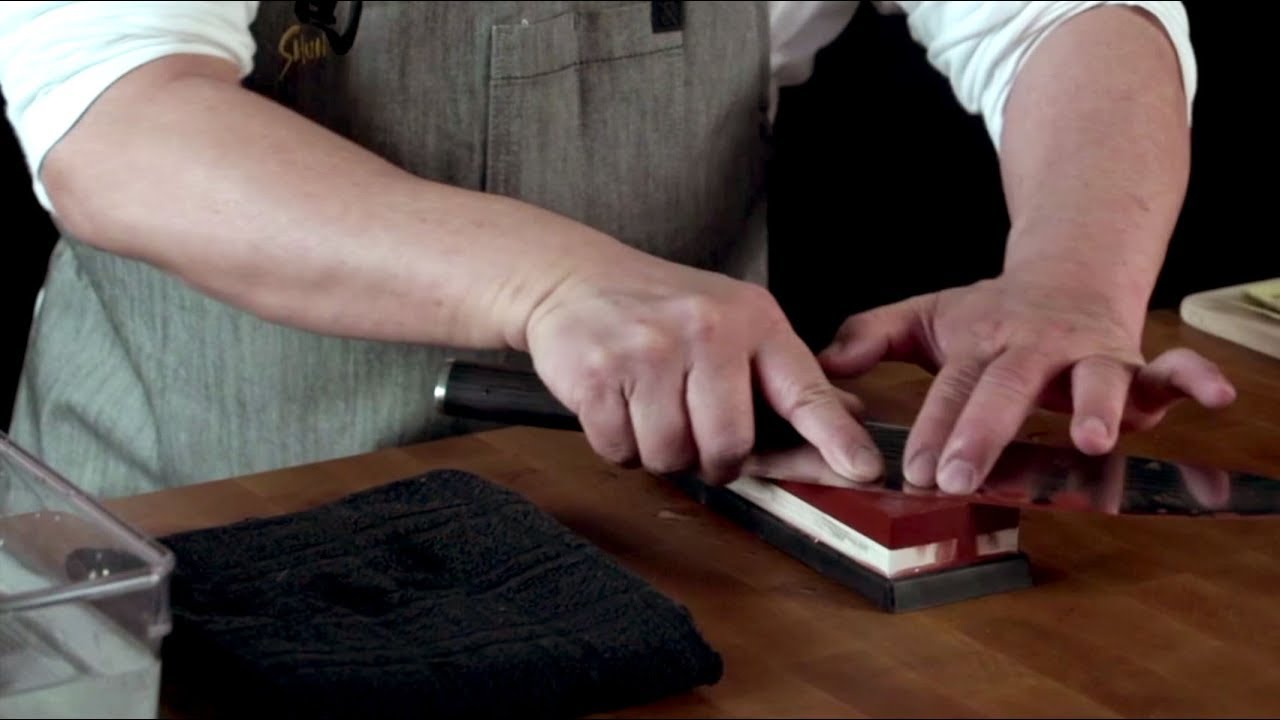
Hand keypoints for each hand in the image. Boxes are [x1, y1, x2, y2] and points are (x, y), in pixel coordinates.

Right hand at [522, 250, 879, 486]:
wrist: (576, 279)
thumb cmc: (661, 309)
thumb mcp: (734, 322)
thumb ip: (787, 377)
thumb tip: (848, 418)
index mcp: (753, 320)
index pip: (804, 390)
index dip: (834, 437)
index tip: (862, 468)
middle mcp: (707, 330)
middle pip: (729, 446)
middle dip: (713, 461)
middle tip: (696, 434)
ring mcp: (651, 351)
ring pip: (671, 456)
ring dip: (660, 452)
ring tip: (652, 410)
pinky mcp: (601, 374)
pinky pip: (622, 451)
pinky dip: (619, 445)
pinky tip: (620, 407)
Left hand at [816, 274, 1236, 493]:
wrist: (1066, 272)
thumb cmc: (992, 311)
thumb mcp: (928, 318)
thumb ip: (873, 336)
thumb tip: (821, 360)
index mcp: (982, 345)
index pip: (951, 389)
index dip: (933, 427)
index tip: (914, 469)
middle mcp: (1036, 349)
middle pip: (1010, 388)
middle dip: (985, 431)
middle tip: (961, 472)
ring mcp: (1090, 354)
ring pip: (1098, 377)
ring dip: (1097, 405)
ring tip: (1091, 438)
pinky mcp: (1138, 359)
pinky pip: (1173, 367)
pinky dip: (1195, 379)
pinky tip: (1216, 397)